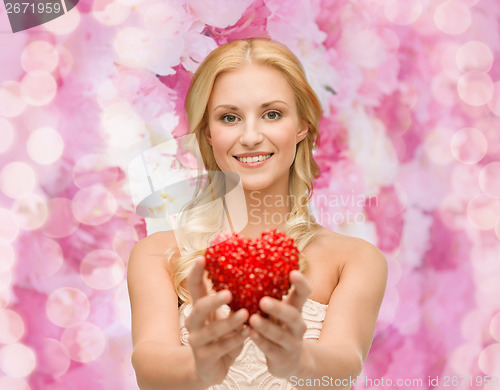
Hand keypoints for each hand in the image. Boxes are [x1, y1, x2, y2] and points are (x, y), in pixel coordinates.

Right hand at [185, 256, 248, 386]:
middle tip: (229, 293)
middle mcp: (194, 322)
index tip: (203, 257)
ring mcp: (197, 340)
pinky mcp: (204, 357)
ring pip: (211, 330)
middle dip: (213, 300)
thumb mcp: (226, 316)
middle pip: (198, 307)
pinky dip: (235, 340)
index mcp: (199, 307)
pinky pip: (220, 347)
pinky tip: (248, 333)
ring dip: (229, 321)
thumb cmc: (223, 336)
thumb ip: (234, 300)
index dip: (196, 272)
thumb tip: (252, 271)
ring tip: (245, 314)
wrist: (211, 368)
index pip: (194, 286)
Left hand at [248, 270, 311, 377]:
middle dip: (278, 308)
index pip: (304, 293)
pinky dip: (260, 341)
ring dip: (266, 327)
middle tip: (263, 301)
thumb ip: (268, 296)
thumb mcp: (278, 312)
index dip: (301, 283)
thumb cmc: (278, 327)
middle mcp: (298, 325)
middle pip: (293, 316)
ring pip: (281, 335)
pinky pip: (271, 349)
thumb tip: (244, 269)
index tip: (292, 272)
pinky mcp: (283, 358)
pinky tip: (250, 334)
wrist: (289, 362)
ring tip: (252, 319)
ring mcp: (292, 343)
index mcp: (296, 309)